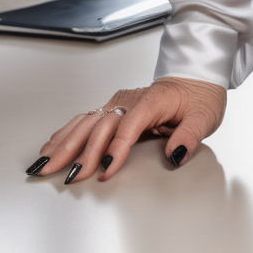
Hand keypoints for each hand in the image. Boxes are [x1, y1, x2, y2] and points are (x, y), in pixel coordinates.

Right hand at [26, 77, 226, 183]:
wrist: (197, 77)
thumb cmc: (200, 96)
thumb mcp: (205, 117)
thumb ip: (189, 136)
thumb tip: (176, 154)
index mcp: (152, 101)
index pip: (128, 127)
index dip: (114, 150)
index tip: (104, 171)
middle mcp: (131, 100)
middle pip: (101, 125)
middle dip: (82, 151)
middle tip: (69, 175)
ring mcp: (120, 102)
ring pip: (87, 121)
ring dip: (66, 142)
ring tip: (47, 162)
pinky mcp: (115, 107)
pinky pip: (87, 119)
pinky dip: (68, 132)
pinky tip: (53, 144)